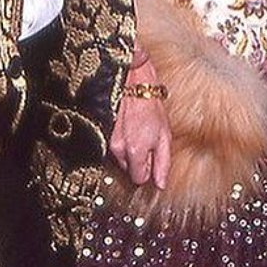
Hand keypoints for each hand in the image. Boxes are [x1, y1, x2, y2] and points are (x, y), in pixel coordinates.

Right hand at [109, 57, 171, 187]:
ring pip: (120, 157)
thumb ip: (163, 163)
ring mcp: (108, 141)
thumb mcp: (165, 135)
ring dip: (129, 149)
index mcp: (136, 152)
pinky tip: (127, 126)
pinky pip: (113, 146)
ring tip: (137, 130)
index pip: (139, 179)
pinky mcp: (102, 132)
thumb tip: (161, 185)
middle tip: (146, 139)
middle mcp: (118, 150)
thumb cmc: (150, 105)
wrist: (132, 81)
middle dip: (138, 159)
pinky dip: (121, 140)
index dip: (148, 170)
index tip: (152, 156)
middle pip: (129, 169)